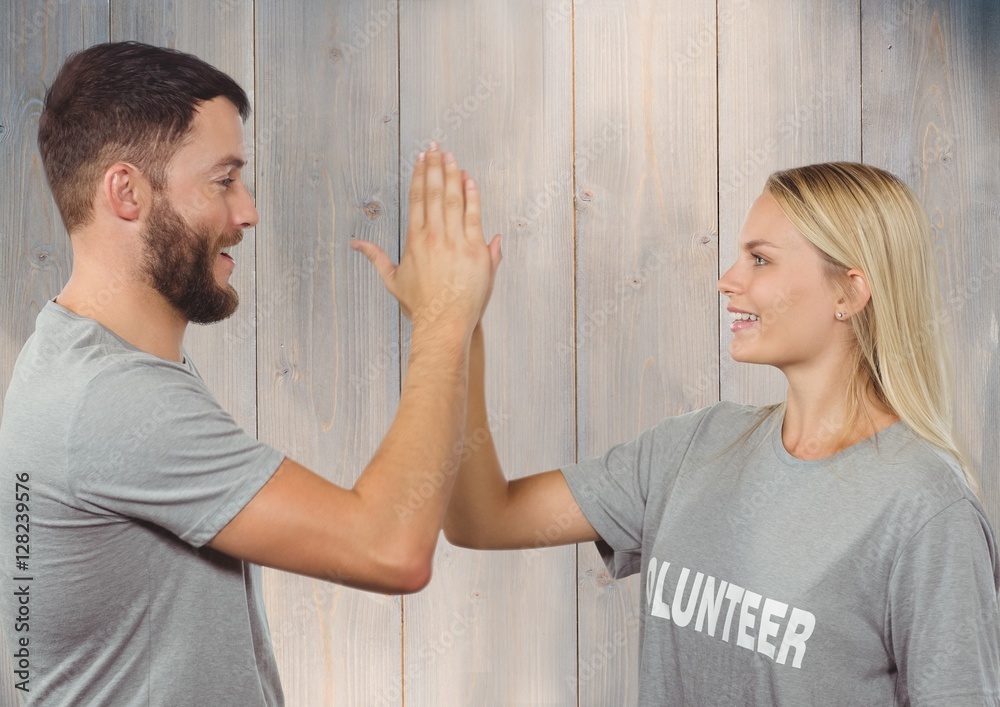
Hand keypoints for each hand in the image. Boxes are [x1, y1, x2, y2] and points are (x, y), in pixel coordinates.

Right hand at [352, 144, 494, 337]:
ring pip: (453, 199)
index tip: (422, 159)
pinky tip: (469, 179)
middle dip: (435, 166)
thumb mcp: (393, 280)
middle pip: (434, 193)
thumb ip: (376, 257)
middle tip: (435, 146)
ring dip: (452, 174)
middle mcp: (433, 236)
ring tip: (451, 156)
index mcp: (415, 240)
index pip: (418, 199)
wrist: (443, 323)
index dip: (420, 176)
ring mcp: (454, 242)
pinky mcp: (474, 250)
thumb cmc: (420, 305)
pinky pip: (474, 215)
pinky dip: (472, 196)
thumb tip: (356, 245)